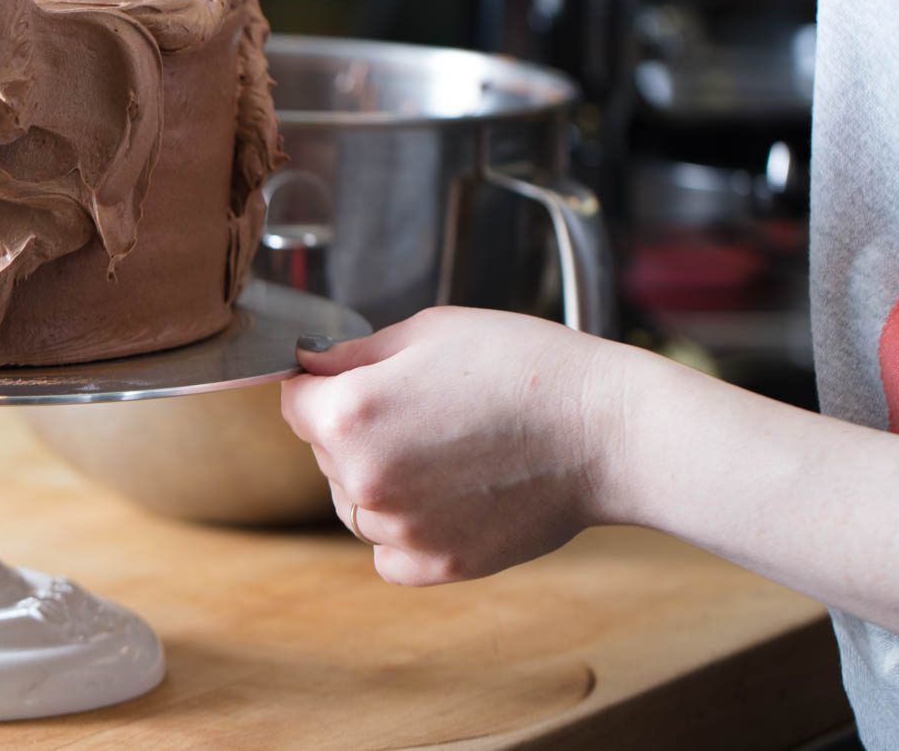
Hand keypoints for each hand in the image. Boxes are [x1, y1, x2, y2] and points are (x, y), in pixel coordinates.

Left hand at [281, 307, 627, 586]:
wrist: (605, 429)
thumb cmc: (524, 366)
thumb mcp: (429, 332)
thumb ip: (354, 353)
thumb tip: (308, 364)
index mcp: (350, 415)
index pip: (293, 401)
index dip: (320, 383)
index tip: (352, 377)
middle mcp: (364, 478)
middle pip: (323, 453)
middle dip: (354, 429)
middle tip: (423, 405)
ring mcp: (400, 528)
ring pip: (354, 504)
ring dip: (378, 479)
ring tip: (442, 448)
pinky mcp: (438, 565)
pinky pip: (387, 552)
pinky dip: (405, 528)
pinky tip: (445, 495)